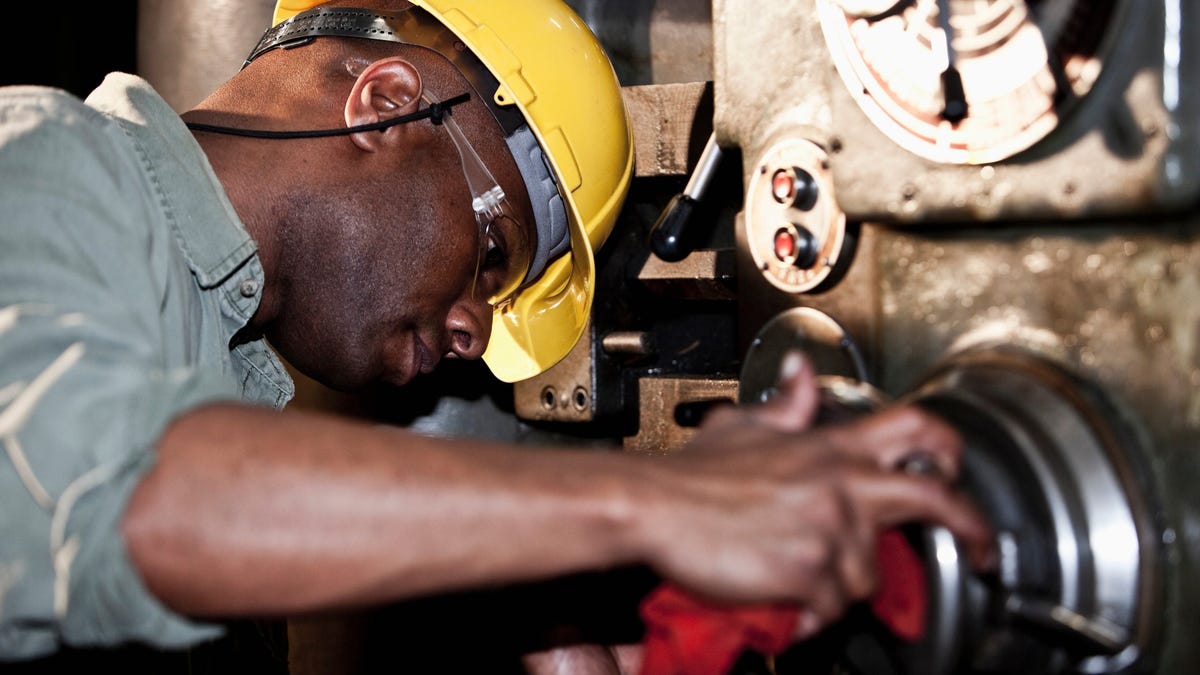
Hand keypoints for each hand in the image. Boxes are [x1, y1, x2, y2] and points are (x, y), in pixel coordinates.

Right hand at [637, 352, 994, 635]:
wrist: (653, 506)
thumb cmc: (693, 475)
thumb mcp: (744, 424)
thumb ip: (786, 404)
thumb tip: (802, 372)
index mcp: (828, 446)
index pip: (913, 429)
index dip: (950, 448)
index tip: (959, 470)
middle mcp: (839, 482)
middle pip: (933, 498)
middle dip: (972, 527)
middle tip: (980, 549)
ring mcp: (828, 527)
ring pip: (868, 574)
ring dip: (840, 586)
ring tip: (802, 579)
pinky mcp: (809, 570)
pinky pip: (830, 608)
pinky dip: (809, 614)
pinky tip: (783, 599)